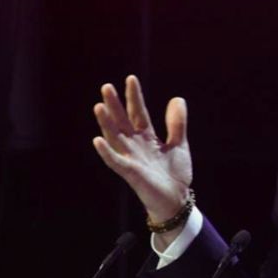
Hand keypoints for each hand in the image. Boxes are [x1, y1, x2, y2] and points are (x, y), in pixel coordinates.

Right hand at [92, 75, 191, 223]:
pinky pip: (115, 161)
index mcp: (147, 137)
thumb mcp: (179, 144)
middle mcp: (135, 145)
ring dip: (106, 123)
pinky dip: (106, 151)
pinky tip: (98, 140)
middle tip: (106, 87)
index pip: (138, 113)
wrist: (177, 199)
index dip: (134, 97)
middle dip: (115, 105)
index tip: (130, 78)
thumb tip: (177, 98)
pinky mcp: (130, 173)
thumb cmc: (175, 174)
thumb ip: (177, 123)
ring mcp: (131, 158)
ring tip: (99, 106)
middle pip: (122, 121)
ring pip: (115, 137)